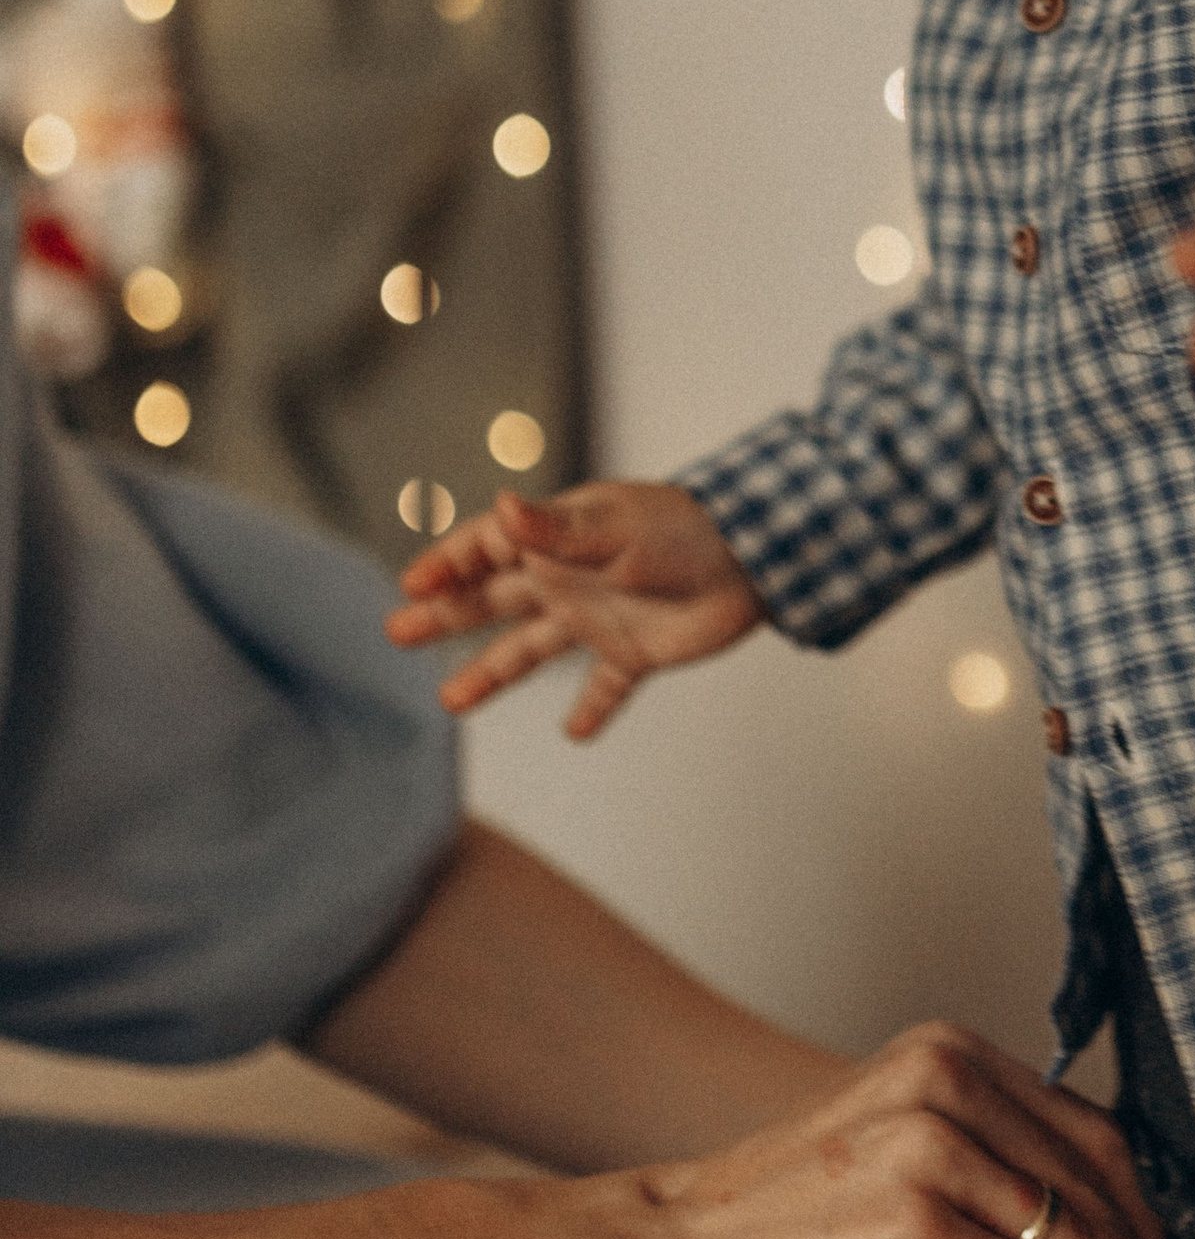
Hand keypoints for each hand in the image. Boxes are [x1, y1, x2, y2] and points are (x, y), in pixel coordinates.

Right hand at [385, 482, 763, 735]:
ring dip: (491, 673)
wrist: (755, 560)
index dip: (448, 563)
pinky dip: (591, 709)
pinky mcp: (635, 653)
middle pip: (493, 600)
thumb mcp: (614, 526)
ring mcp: (599, 618)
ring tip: (450, 701)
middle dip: (445, 614)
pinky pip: (605, 687)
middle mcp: (570, 579)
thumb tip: (499, 506)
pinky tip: (575, 732)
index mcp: (558, 539)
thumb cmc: (684, 529)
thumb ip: (554, 529)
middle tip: (396, 632)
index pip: (488, 549)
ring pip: (530, 649)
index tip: (411, 583)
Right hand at [615, 1023, 1166, 1238]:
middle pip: (1108, 1192)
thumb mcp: (900, 1159)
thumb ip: (992, 1163)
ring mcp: (934, 1148)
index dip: (1138, 1223)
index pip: (1099, 1135)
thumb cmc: (785, 1238)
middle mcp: (948, 1079)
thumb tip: (1121, 1229)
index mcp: (949, 1052)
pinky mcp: (920, 1226)